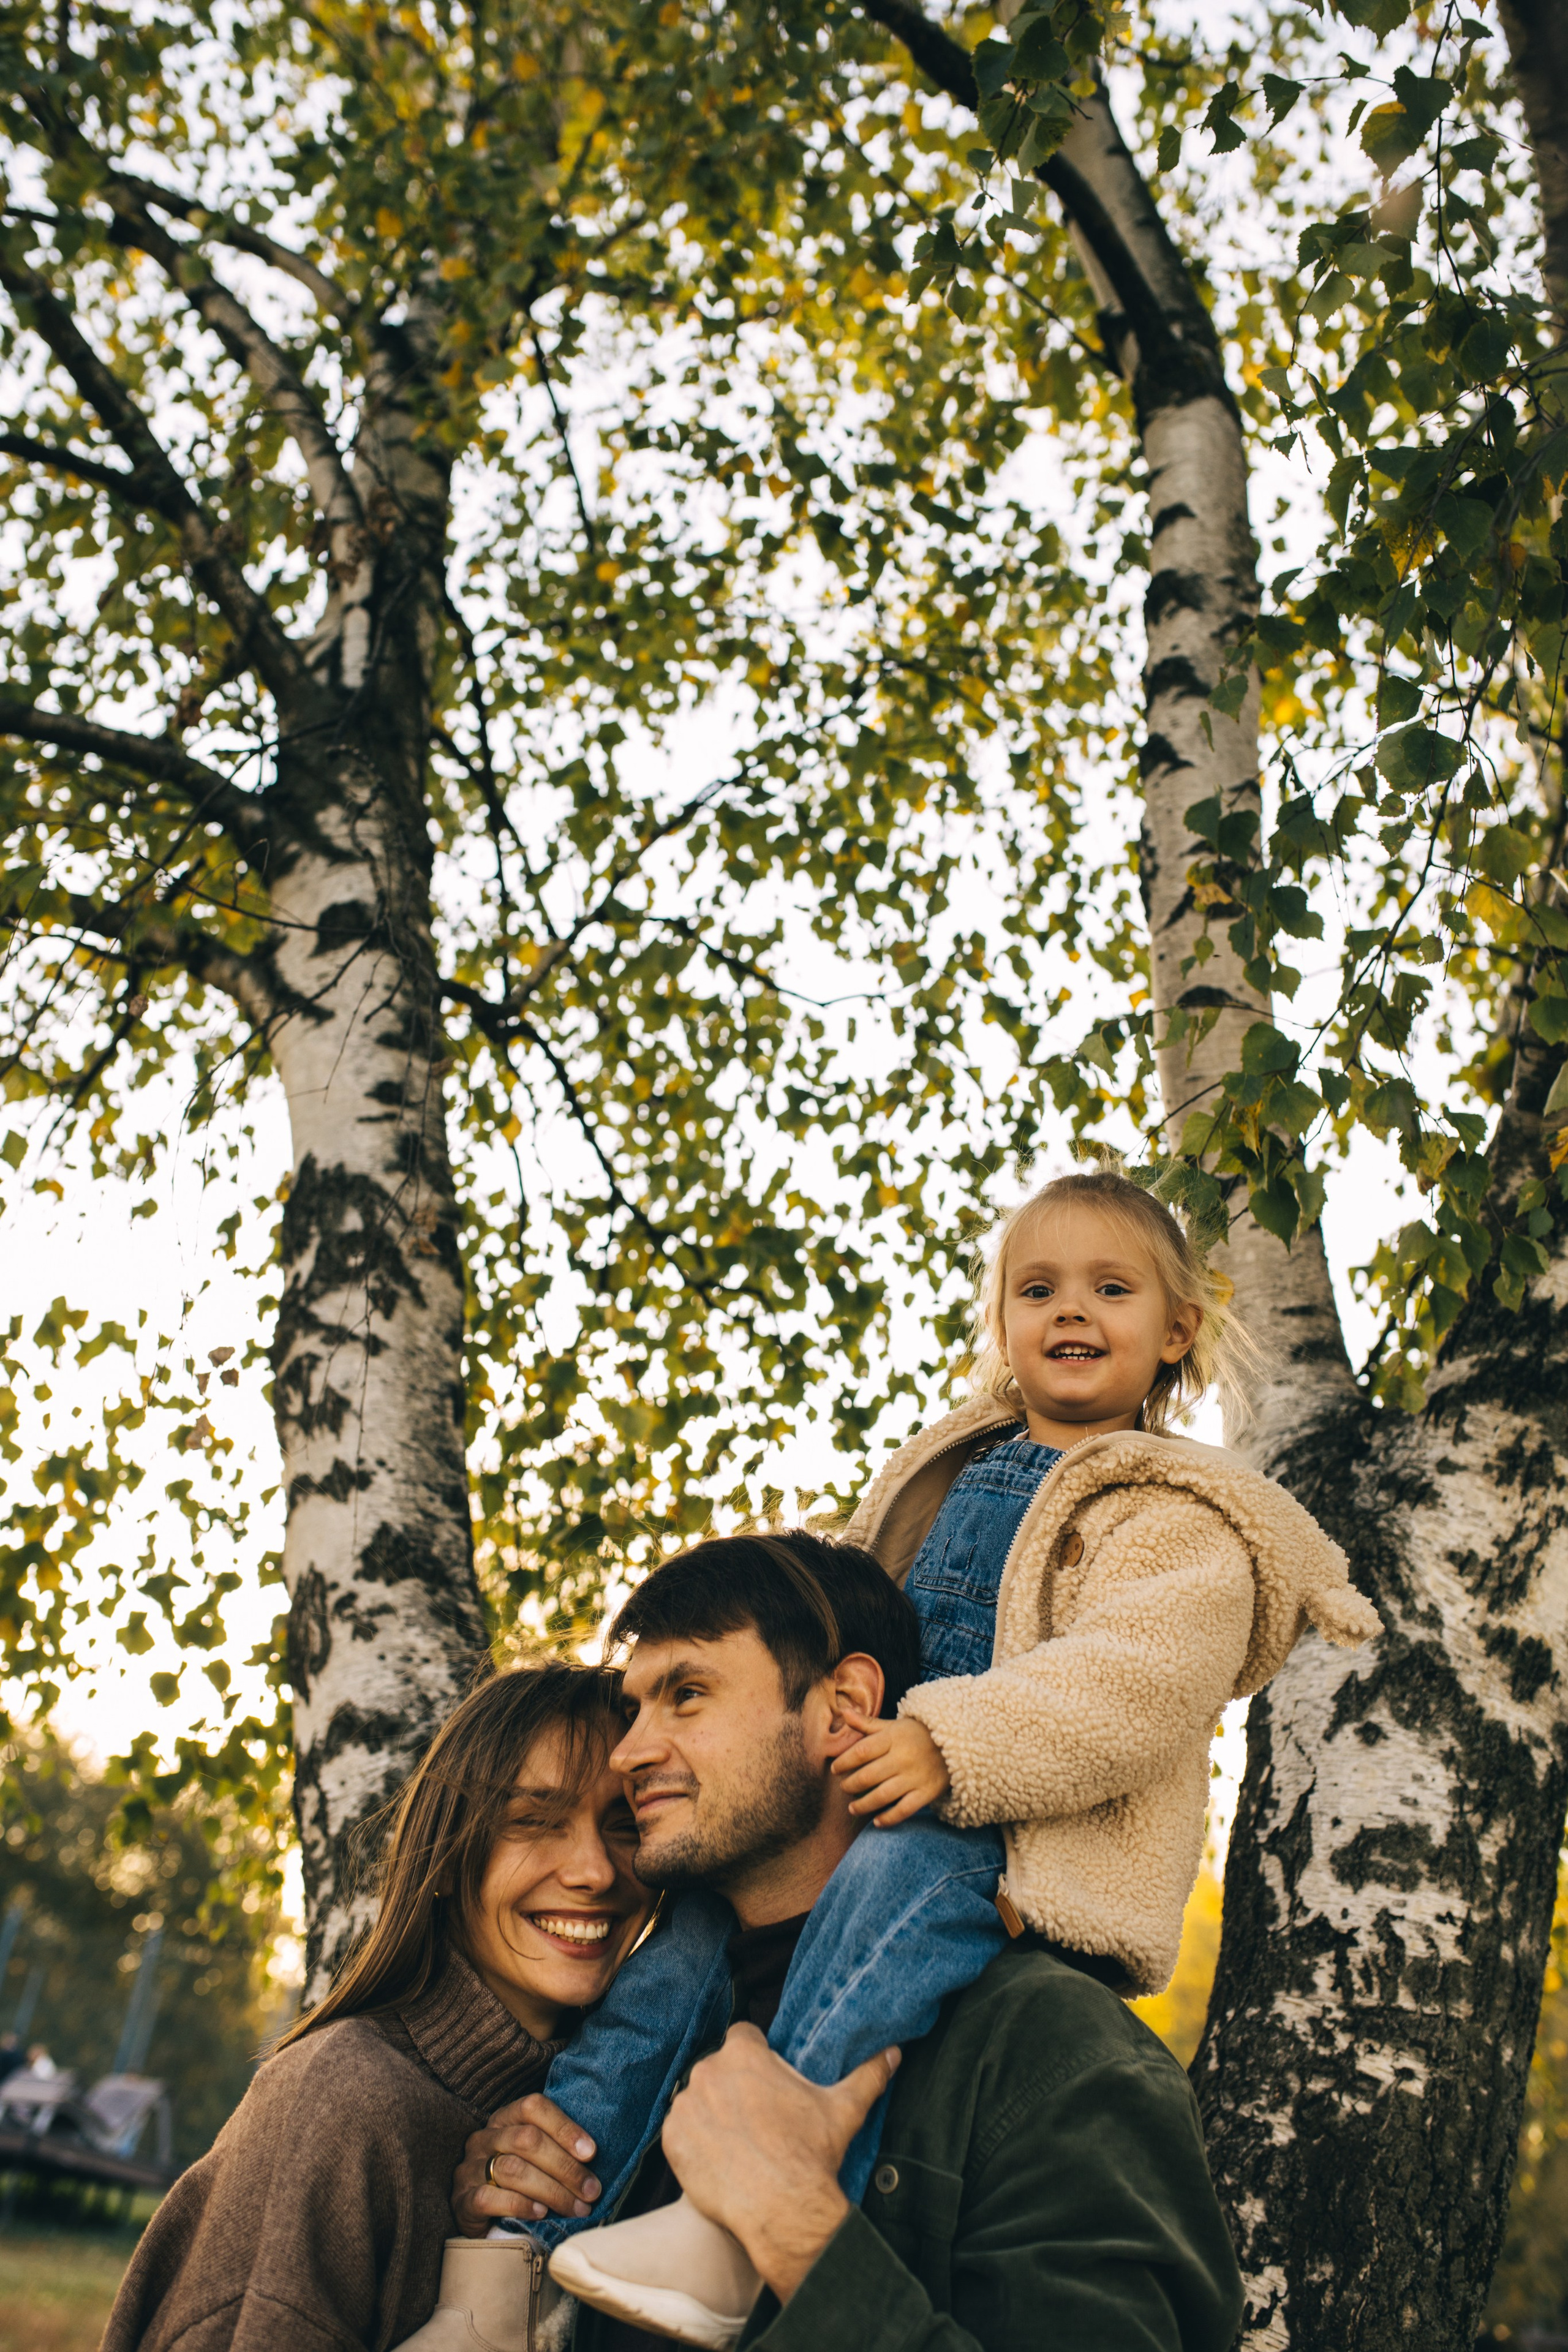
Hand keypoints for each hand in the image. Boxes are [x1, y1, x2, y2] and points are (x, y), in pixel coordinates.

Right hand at [451, 2093, 601, 2236]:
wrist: (482, 2217)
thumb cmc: (519, 2181)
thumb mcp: (535, 2156)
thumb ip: (556, 2148)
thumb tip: (594, 2156)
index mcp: (504, 2118)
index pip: (533, 2107)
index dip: (564, 2127)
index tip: (592, 2152)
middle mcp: (484, 2138)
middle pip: (527, 2140)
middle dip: (565, 2167)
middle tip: (591, 2191)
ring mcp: (469, 2168)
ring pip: (513, 2170)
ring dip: (552, 2191)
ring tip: (575, 2207)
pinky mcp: (461, 2200)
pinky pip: (490, 2198)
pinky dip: (520, 2205)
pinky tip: (541, 2213)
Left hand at [662, 2024, 899, 2302]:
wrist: (783, 2210)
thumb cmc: (811, 2155)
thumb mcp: (844, 2109)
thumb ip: (868, 2074)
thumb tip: (894, 2053)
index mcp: (745, 2054)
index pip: (743, 2036)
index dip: (756, 2057)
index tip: (766, 2083)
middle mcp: (709, 2071)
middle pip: (719, 2069)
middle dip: (734, 2087)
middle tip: (756, 2119)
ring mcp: (686, 2105)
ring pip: (698, 2100)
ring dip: (712, 2114)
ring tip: (738, 2144)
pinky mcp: (671, 2139)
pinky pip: (679, 2132)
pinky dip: (693, 2143)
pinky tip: (718, 2160)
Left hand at [831, 1708, 950, 1826]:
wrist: (957, 1742)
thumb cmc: (917, 1734)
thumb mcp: (894, 1726)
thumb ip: (868, 1724)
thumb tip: (844, 1713)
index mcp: (893, 1739)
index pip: (862, 1751)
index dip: (845, 1761)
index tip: (835, 1768)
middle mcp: (903, 1758)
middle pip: (869, 1775)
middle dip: (851, 1784)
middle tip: (843, 1788)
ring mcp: (915, 1777)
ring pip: (883, 1795)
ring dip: (863, 1805)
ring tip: (852, 1808)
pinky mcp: (926, 1793)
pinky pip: (904, 1809)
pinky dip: (889, 1818)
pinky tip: (877, 1821)